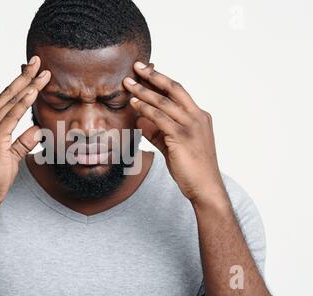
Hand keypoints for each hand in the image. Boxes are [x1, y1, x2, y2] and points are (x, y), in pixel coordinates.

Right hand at [0, 56, 50, 208]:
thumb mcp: (14, 154)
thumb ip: (24, 140)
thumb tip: (38, 128)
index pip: (7, 98)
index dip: (21, 83)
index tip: (33, 71)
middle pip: (9, 94)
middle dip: (25, 76)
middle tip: (38, 61)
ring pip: (11, 101)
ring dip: (28, 85)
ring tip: (42, 72)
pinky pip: (11, 116)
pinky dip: (22, 103)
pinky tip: (33, 91)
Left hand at [123, 62, 225, 202]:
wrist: (206, 188)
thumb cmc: (191, 168)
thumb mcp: (173, 146)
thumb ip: (158, 132)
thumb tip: (140, 121)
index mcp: (200, 116)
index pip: (178, 92)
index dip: (161, 79)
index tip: (147, 70)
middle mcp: (198, 117)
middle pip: (173, 89)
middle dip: (153, 76)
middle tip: (136, 67)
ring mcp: (192, 126)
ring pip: (164, 102)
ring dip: (144, 91)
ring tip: (128, 84)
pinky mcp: (182, 137)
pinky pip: (160, 118)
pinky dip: (146, 109)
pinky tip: (134, 104)